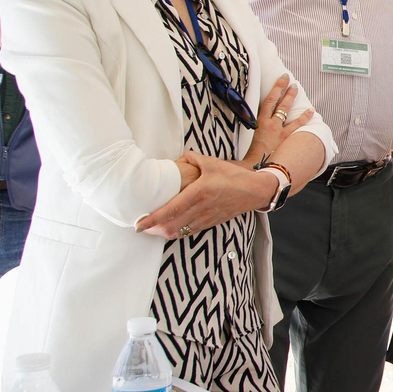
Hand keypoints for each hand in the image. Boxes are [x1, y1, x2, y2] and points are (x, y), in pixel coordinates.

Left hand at [136, 152, 277, 238]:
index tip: (137, 224)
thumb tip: (175, 161)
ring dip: (163, 233)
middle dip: (152, 230)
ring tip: (152, 229)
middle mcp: (201, 208)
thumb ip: (190, 159)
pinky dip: (176, 232)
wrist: (255, 191)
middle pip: (170, 227)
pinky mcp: (211, 223)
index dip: (151, 220)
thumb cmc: (233, 176)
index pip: (170, 210)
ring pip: (178, 232)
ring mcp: (206, 218)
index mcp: (198, 192)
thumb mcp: (211, 162)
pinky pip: (189, 232)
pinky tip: (170, 228)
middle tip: (140, 227)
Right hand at [243, 76, 311, 165]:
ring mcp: (279, 131)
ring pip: (287, 111)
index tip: (281, 79)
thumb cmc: (249, 156)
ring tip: (296, 89)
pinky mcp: (286, 139)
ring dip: (292, 99)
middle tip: (290, 80)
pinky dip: (304, 117)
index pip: (267, 101)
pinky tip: (311, 111)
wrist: (256, 167)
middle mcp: (270, 124)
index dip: (275, 88)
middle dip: (284, 90)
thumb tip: (243, 127)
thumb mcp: (244, 139)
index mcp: (258, 122)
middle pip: (279, 102)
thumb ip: (245, 131)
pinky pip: (297, 125)